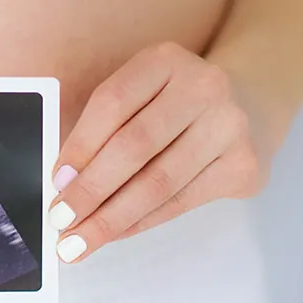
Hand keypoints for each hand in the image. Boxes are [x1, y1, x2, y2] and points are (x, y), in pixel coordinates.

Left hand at [48, 42, 272, 262]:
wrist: (248, 105)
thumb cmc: (171, 105)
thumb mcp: (138, 96)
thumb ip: (103, 130)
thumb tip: (64, 184)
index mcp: (165, 60)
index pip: (112, 103)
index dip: (80, 146)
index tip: (55, 183)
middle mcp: (204, 87)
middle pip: (135, 147)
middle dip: (91, 191)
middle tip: (60, 221)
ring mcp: (229, 126)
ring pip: (158, 183)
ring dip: (111, 219)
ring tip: (78, 242)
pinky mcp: (243, 165)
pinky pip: (180, 202)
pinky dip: (140, 222)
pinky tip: (114, 233)